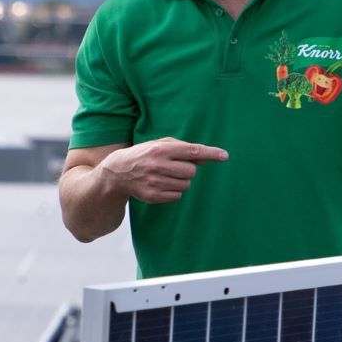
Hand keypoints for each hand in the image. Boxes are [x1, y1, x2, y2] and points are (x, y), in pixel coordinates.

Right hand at [100, 137, 228, 203]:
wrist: (117, 172)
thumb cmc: (143, 155)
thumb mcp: (159, 145)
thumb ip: (182, 148)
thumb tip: (204, 159)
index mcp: (160, 149)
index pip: (192, 150)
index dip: (210, 153)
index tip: (224, 156)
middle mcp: (158, 165)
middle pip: (191, 171)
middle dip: (187, 170)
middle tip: (174, 168)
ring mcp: (155, 182)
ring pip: (185, 185)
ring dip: (180, 181)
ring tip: (166, 176)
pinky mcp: (153, 196)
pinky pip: (177, 196)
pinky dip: (173, 191)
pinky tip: (161, 185)